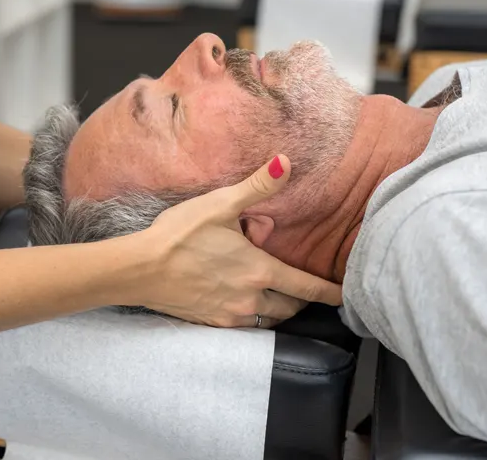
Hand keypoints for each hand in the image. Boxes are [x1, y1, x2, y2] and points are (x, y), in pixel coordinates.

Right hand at [135, 155, 341, 327]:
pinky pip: (244, 324)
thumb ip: (257, 186)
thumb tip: (286, 162)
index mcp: (260, 270)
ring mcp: (230, 314)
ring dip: (278, 309)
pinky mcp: (211, 323)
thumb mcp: (220, 204)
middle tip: (305, 290)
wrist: (140, 269)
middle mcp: (251, 297)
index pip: (307, 287)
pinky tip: (244, 302)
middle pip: (290, 308)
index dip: (330, 293)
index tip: (346, 297)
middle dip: (301, 300)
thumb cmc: (179, 234)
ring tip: (277, 296)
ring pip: (268, 319)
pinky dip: (252, 315)